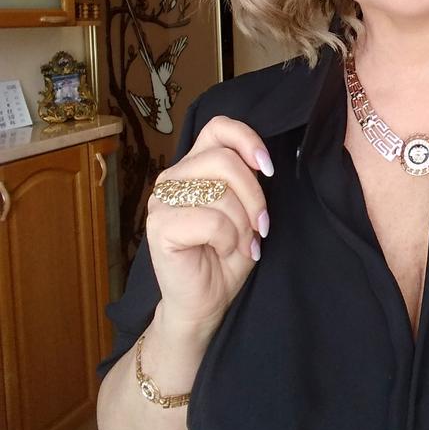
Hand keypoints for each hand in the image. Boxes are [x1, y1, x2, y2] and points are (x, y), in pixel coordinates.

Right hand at [146, 115, 272, 330]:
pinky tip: (224, 251)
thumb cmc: (227, 254)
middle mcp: (173, 177)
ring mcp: (162, 201)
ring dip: (242, 224)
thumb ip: (246, 179)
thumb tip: (260, 162)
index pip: (219, 127)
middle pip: (224, 160)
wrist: (207, 301)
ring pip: (220, 192)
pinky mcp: (159, 226)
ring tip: (240, 244)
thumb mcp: (246, 208)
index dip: (247, 140)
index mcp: (194, 165)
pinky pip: (211, 221)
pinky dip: (228, 239)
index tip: (267, 168)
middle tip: (261, 225)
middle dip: (254, 196)